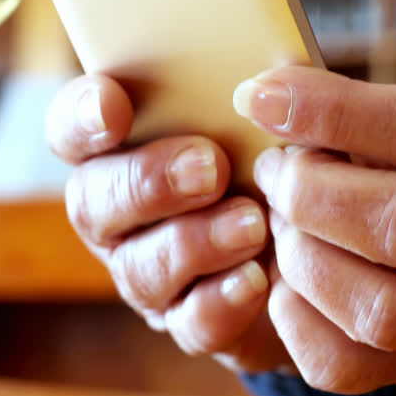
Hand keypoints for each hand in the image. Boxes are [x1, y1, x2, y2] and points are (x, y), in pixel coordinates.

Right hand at [47, 74, 290, 372]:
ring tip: (252, 223)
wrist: (323, 242)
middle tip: (208, 166)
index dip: (82, 116)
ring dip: (195, 242)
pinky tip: (256, 279)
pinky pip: (190, 323)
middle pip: (94, 200)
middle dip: (148, 182)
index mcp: (123, 145)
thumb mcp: (267, 115)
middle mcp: (118, 212)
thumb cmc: (281, 155)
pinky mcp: (191, 322)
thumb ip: (249, 92)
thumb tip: (271, 73)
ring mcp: (147, 271)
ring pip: (140, 267)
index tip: (113, 106)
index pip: (72, 126)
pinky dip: (221, 302)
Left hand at [233, 67, 395, 395]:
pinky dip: (298, 320)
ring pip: (372, 303)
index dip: (331, 111)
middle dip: (308, 186)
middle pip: (395, 220)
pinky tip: (296, 282)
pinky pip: (346, 364)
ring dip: (301, 253)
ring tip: (286, 221)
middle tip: (277, 166)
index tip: (261, 93)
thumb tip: (288, 87)